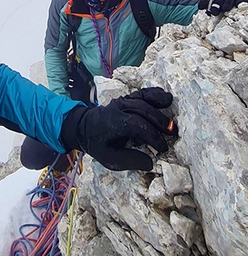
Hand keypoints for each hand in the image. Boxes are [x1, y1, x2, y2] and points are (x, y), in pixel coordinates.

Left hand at [60, 87, 174, 170]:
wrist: (84, 127)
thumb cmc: (98, 144)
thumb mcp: (109, 159)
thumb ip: (129, 161)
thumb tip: (150, 163)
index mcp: (114, 123)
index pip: (137, 125)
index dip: (152, 136)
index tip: (162, 148)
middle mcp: (119, 108)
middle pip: (143, 111)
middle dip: (160, 123)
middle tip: (172, 135)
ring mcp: (123, 101)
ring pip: (144, 101)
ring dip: (160, 111)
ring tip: (172, 123)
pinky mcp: (127, 98)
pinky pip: (143, 93)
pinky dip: (155, 94)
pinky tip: (167, 98)